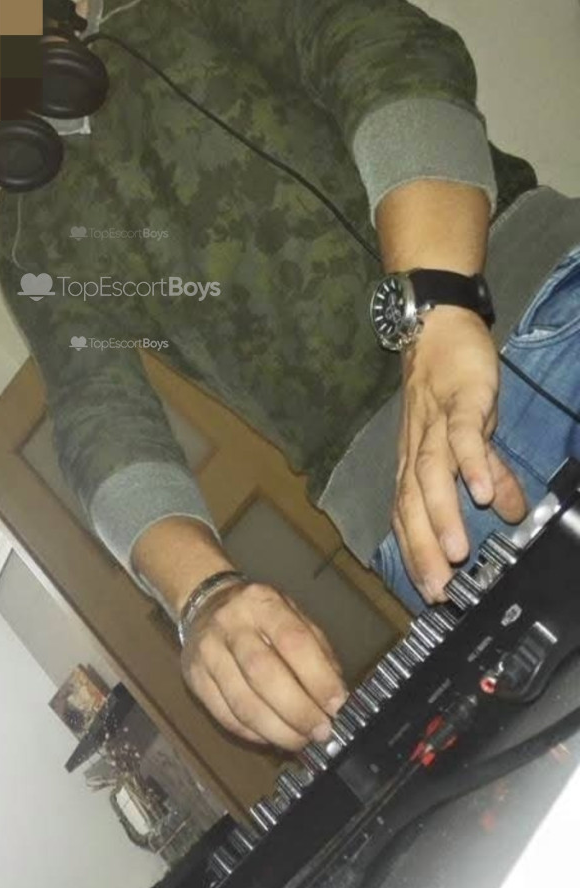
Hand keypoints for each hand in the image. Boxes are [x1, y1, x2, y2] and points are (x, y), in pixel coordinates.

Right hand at [180, 580, 347, 750]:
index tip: (336, 706)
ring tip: (300, 740)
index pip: (293, 641)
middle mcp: (231, 623)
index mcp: (262, 602)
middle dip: (297, 710)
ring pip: (243, 701)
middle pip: (264, 673)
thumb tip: (336, 698)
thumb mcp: (293, 616)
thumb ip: (317, 651)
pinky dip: (254, 733)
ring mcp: (208, 651)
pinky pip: (226, 715)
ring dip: (277, 730)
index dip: (318, 678)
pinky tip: (272, 736)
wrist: (207, 604)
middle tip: (320, 731)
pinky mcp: (194, 677)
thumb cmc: (261, 617)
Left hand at [393, 306, 526, 601]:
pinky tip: (485, 491)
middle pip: (413, 502)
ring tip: (457, 551)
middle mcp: (417, 447)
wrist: (436, 323)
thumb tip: (509, 511)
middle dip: (423, 548)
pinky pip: (463, 434)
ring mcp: (436, 422)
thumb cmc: (446, 382)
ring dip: (443, 514)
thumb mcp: (467, 433)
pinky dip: (472, 462)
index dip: (415, 553)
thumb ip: (488, 473)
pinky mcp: (460, 399)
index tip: (429, 593)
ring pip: (432, 474)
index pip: (407, 514)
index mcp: (414, 459)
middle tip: (438, 589)